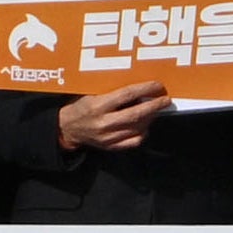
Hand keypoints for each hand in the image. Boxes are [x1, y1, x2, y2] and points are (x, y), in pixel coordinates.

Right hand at [54, 84, 170, 152]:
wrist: (66, 128)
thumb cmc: (81, 106)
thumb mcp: (91, 92)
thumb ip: (111, 90)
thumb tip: (137, 85)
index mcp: (98, 105)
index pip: (127, 95)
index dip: (145, 89)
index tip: (158, 86)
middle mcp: (104, 123)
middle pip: (136, 114)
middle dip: (154, 106)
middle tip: (166, 100)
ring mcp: (108, 137)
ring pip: (137, 128)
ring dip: (150, 118)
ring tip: (156, 109)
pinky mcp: (110, 147)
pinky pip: (133, 142)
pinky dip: (143, 133)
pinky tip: (145, 125)